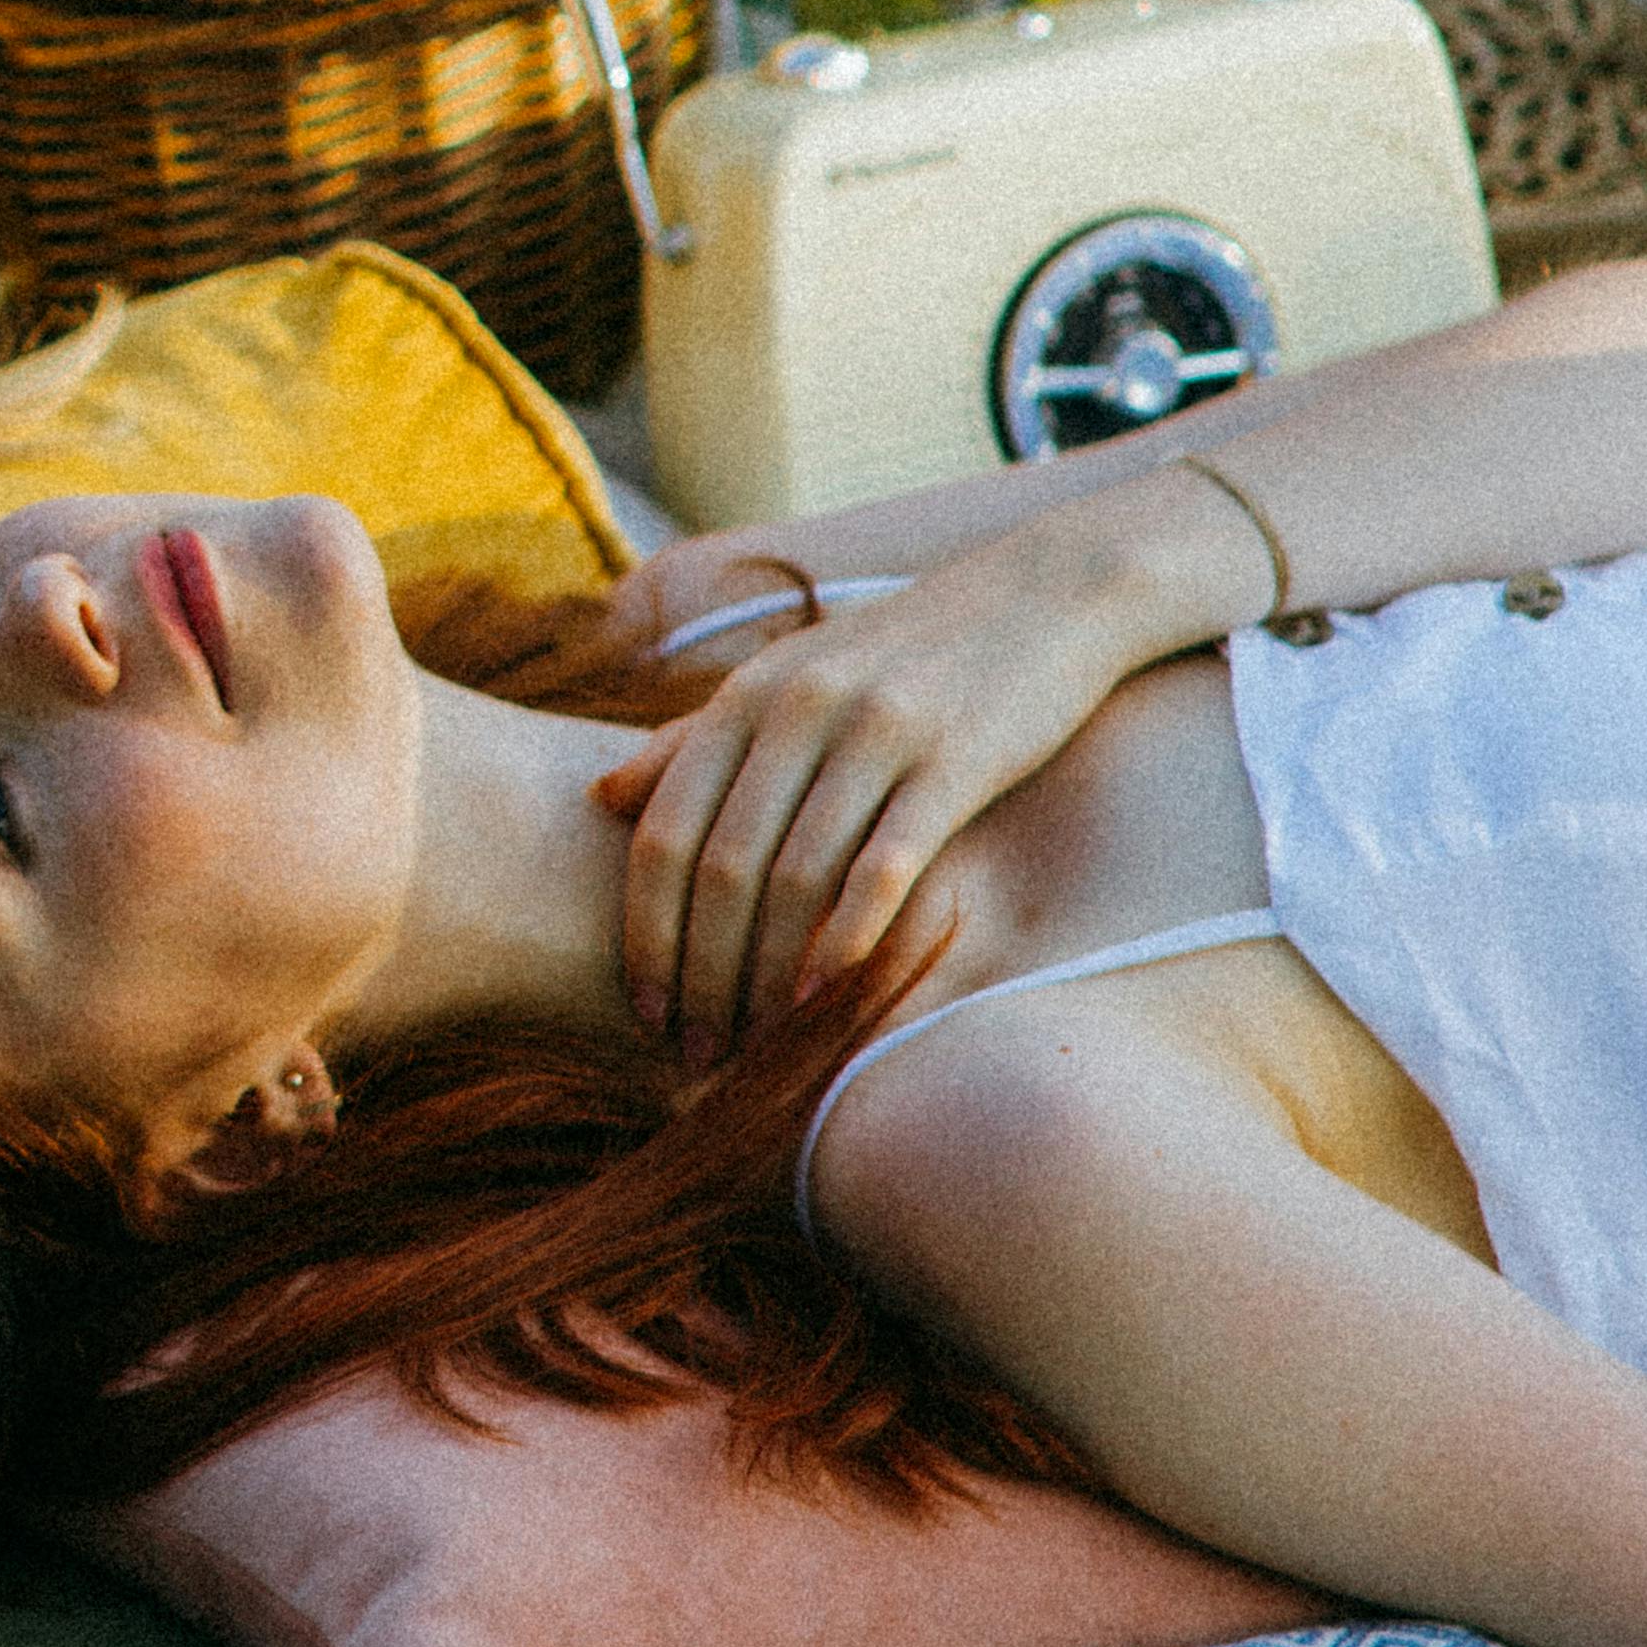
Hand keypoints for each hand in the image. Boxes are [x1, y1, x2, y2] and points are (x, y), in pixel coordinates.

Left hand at [588, 541, 1173, 1066]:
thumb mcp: (787, 678)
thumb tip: (600, 796)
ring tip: (755, 1045)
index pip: (664, 833)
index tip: (643, 1010)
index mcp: (746, 696)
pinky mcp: (953, 761)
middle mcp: (798, 709)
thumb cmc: (902, 652)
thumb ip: (694, 738)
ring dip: (764, 977)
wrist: (1046, 593)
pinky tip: (823, 996)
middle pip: (719, 868)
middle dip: (700, 975)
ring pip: (793, 878)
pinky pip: (882, 865)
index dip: (645, 932)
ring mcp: (875, 733)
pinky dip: (843, 938)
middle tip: (696, 1053)